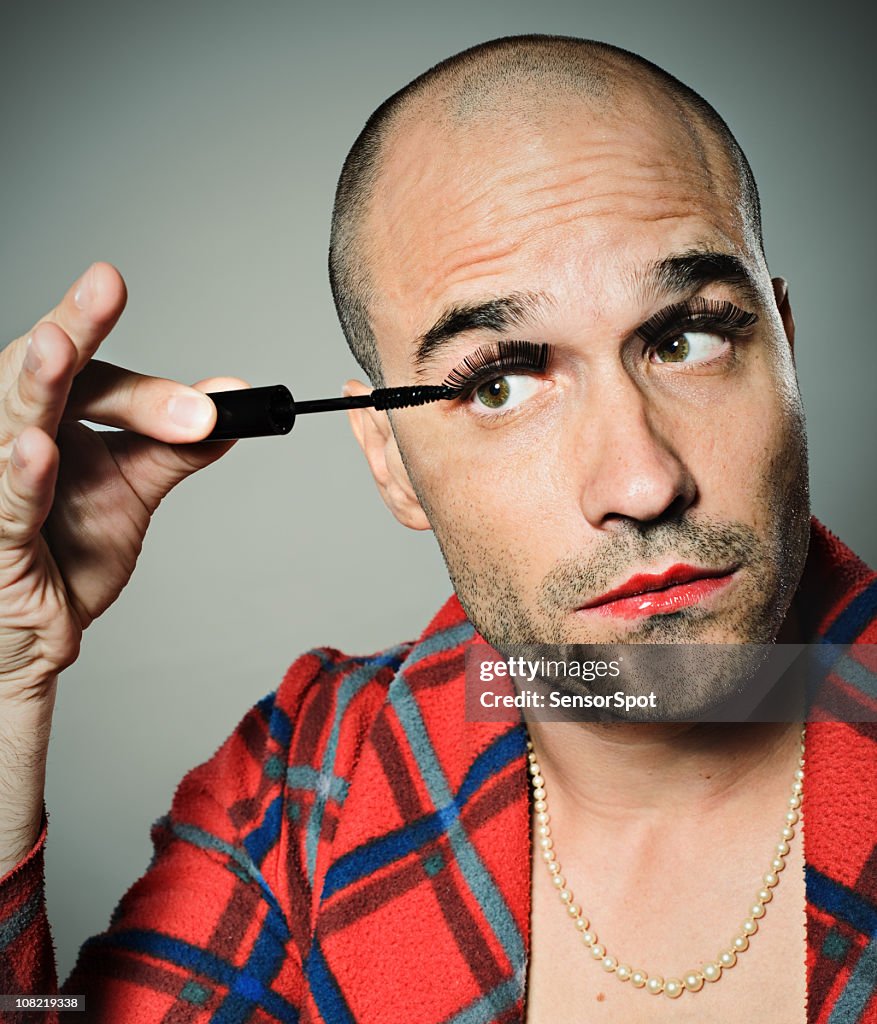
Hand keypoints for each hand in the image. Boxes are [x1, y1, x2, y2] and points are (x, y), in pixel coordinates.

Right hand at [0, 262, 245, 700]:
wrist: (41, 628)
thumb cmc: (69, 549)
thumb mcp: (132, 486)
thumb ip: (177, 443)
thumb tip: (234, 398)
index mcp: (47, 418)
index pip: (82, 373)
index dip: (106, 343)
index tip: (131, 306)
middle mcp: (11, 438)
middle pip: (39, 377)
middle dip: (72, 335)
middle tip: (101, 289)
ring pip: (12, 426)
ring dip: (37, 387)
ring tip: (57, 348)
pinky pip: (7, 508)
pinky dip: (20, 478)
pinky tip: (35, 449)